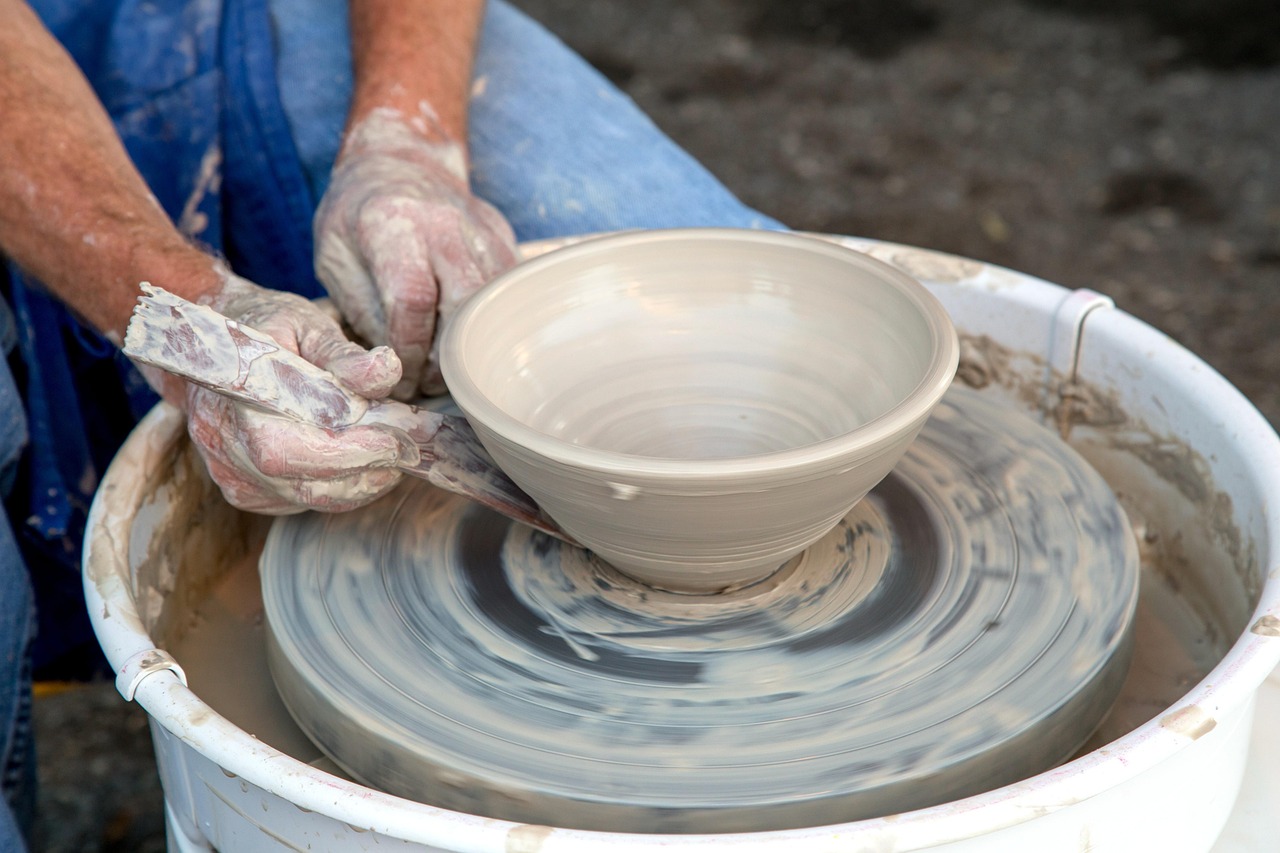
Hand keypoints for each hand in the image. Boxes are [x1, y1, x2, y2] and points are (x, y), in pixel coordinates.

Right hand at [180, 271, 413, 513]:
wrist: (215, 343)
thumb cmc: (267, 328)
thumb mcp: (306, 324)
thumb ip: (344, 353)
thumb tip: (386, 371)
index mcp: (232, 393)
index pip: (289, 444)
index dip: (347, 450)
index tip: (395, 439)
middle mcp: (221, 438)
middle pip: (298, 479)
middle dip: (363, 470)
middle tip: (407, 450)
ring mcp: (227, 470)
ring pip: (304, 497)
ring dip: (358, 483)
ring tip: (392, 455)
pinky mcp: (241, 489)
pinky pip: (297, 502)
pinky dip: (337, 488)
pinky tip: (358, 463)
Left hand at [314, 107, 517, 399]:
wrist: (398, 161)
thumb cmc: (356, 216)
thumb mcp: (333, 259)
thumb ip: (361, 310)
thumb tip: (393, 365)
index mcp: (393, 223)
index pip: (413, 300)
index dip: (410, 351)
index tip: (399, 377)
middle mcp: (445, 224)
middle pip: (466, 306)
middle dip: (448, 359)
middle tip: (428, 382)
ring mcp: (482, 231)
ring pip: (494, 305)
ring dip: (473, 347)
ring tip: (445, 367)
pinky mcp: (504, 240)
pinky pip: (505, 295)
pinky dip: (488, 325)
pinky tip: (462, 337)